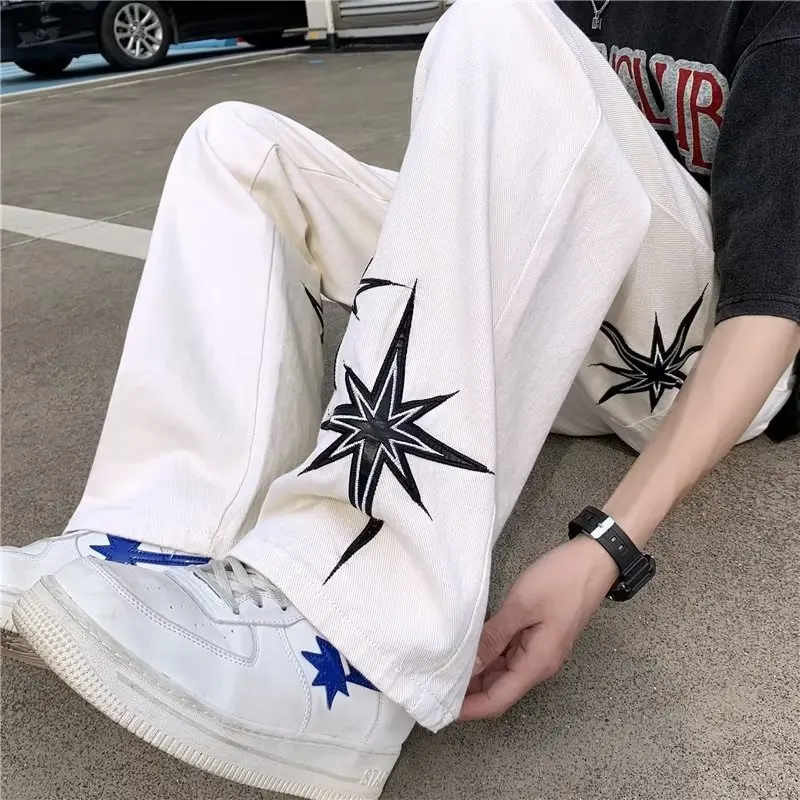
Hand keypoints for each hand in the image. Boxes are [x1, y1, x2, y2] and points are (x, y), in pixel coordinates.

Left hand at [459, 536, 617, 720]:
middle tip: (433, 683)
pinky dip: (487, 655)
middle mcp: (538, 664)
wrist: (594, 560)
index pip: (498, 700)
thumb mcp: (522, 605)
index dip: (470, 707)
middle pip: (499, 689)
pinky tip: (468, 647)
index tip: (441, 706)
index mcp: (537, 663)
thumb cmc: (561, 581)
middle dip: (468, 692)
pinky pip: (507, 655)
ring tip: (444, 666)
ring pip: (502, 672)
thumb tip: (470, 665)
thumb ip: (494, 636)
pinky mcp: (536, 636)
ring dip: (476, 673)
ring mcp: (538, 650)